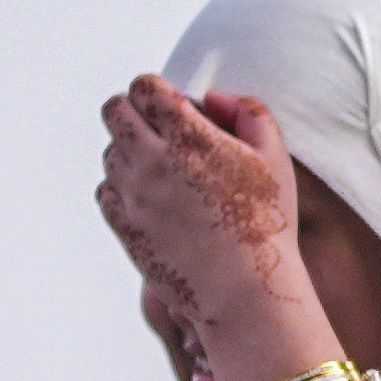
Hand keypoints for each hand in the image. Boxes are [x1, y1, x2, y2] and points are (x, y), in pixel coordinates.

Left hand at [96, 77, 318, 380]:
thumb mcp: (275, 158)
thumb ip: (248, 112)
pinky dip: (121, 188)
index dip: (155, 90)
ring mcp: (133, 196)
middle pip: (114, 111)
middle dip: (133, 111)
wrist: (244, 292)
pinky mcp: (125, 227)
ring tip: (162, 171)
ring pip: (110, 152)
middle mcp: (152, 161)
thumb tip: (213, 98)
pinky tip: (150, 198)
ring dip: (130, 152)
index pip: (144, 87)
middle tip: (157, 129)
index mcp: (188, 137)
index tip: (170, 104)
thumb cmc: (266, 225)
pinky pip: (105, 191)